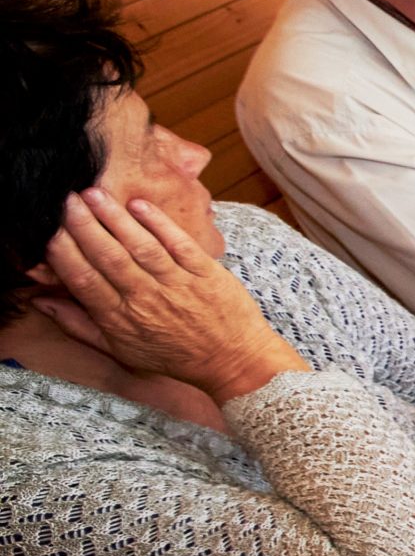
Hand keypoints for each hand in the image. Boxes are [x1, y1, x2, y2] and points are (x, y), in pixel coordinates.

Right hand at [37, 190, 304, 402]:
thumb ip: (79, 325)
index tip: (46, 231)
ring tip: (93, 194)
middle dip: (83, 227)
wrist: (234, 361)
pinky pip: (179, 244)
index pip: (84, 281)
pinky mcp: (207, 273)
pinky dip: (158, 223)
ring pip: (140, 247)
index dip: (63, 255)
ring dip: (115, 218)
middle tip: (64, 199)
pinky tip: (138, 205)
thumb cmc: (175, 355)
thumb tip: (40, 301)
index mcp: (121, 319)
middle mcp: (146, 300)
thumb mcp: (122, 351)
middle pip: (108, 258)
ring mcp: (178, 285)